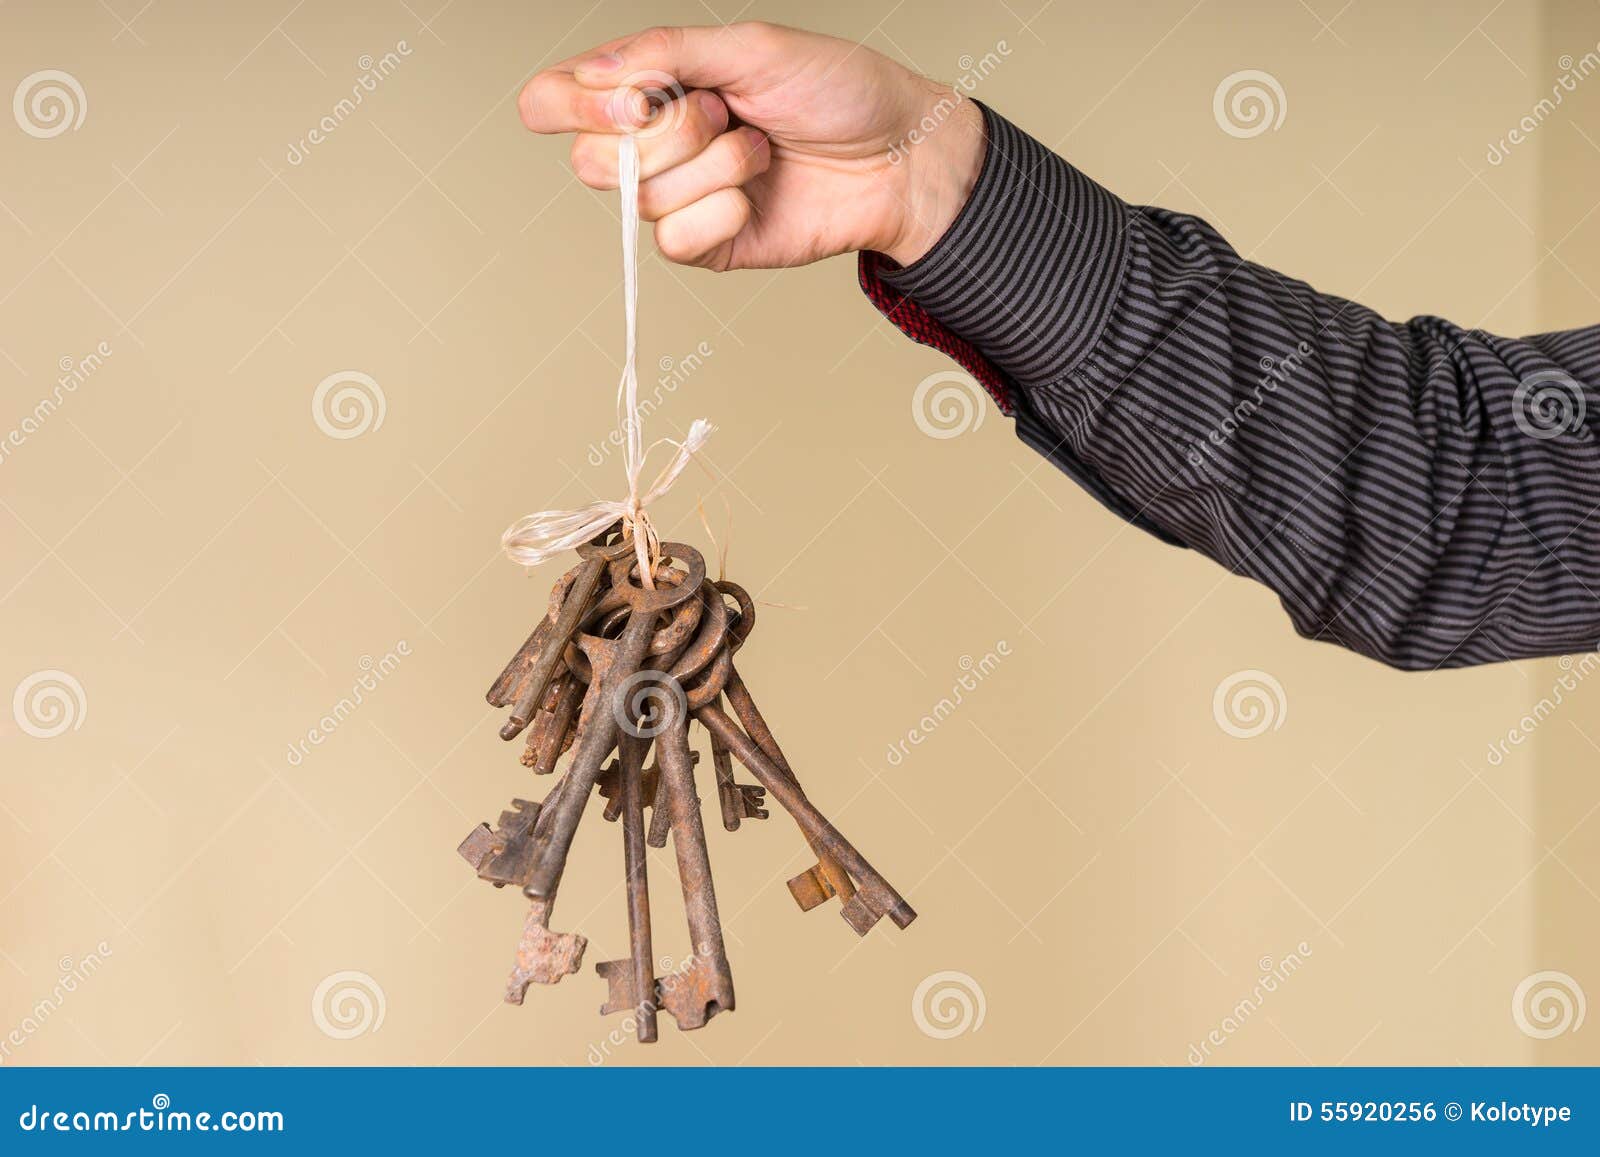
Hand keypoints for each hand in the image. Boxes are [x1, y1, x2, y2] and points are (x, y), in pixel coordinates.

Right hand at [519, 22, 985, 269]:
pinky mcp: (707, 244)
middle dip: (666, 135)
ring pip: (641, 200)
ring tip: (761, 149)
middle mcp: (654, 143)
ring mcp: (679, 197)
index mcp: (650, 84)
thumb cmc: (837, 91)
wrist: (897, 157)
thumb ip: (666, 53)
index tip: (636, 99)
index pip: (555, 98)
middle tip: (724, 114)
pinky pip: (675, 242)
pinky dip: (721, 213)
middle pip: (591, 160)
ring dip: (714, 167)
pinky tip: (756, 196)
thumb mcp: (751, 48)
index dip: (574, 104)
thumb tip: (595, 72)